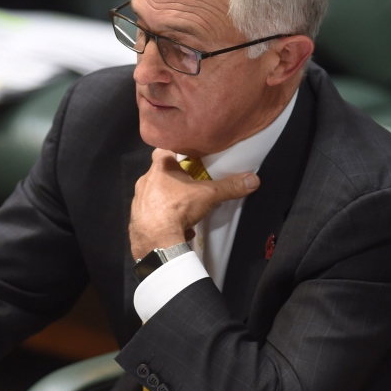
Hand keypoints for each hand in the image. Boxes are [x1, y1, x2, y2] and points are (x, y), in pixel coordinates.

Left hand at [129, 149, 259, 258]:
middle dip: (174, 179)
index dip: (176, 153)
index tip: (187, 159)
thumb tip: (253, 179)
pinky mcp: (137, 219)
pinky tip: (177, 228)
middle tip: (190, 185)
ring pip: (155, 195)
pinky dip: (163, 219)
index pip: (164, 150)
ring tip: (185, 209)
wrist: (156, 240)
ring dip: (168, 200)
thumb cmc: (178, 208)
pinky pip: (152, 215)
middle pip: (160, 174)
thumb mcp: (209, 195)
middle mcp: (145, 181)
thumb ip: (230, 186)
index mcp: (159, 167)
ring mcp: (138, 200)